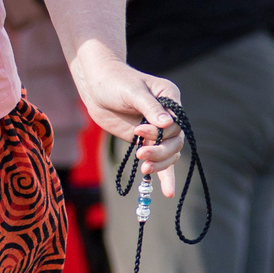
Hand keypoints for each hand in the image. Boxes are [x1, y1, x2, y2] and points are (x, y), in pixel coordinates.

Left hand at [70, 42, 182, 194]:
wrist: (96, 86)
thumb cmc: (115, 81)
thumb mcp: (132, 91)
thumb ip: (150, 107)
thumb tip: (167, 124)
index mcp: (170, 98)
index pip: (177, 123)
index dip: (162, 132)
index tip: (140, 130)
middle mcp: (167, 115)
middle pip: (175, 141)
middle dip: (160, 151)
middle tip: (140, 154)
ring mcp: (156, 130)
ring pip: (169, 153)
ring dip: (158, 163)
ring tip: (142, 166)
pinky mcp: (145, 140)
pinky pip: (159, 159)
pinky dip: (163, 174)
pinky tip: (167, 191)